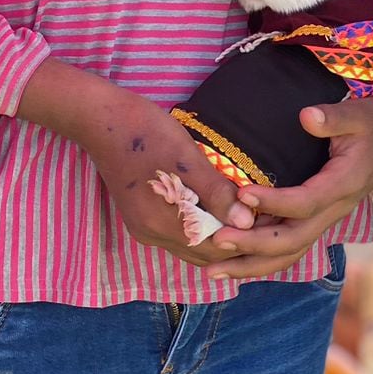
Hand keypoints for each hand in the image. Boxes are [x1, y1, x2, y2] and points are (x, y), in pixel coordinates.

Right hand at [81, 96, 257, 266]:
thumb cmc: (148, 133)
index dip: (246, 237)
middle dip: (234, 240)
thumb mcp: (187, 159)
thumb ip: (215, 192)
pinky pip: (177, 236)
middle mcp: (152, 234)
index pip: (216, 249)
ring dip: (216, 236)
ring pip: (190, 246)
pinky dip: (198, 230)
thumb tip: (246, 222)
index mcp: (164, 223)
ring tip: (244, 215)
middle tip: (263, 218)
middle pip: (203, 252)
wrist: (101, 121)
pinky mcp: (139, 218)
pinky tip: (214, 212)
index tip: (270, 218)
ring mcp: (143, 228)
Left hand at [208, 80, 372, 279]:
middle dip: (254, 246)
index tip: (242, 194)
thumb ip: (334, 117)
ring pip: (290, 253)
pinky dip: (262, 259)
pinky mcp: (319, 218)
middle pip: (293, 240)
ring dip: (253, 265)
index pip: (305, 203)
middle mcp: (335, 210)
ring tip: (214, 271)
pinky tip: (234, 263)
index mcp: (343, 185)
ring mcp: (327, 218)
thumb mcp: (360, 114)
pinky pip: (291, 247)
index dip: (273, 203)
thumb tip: (306, 116)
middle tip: (217, 242)